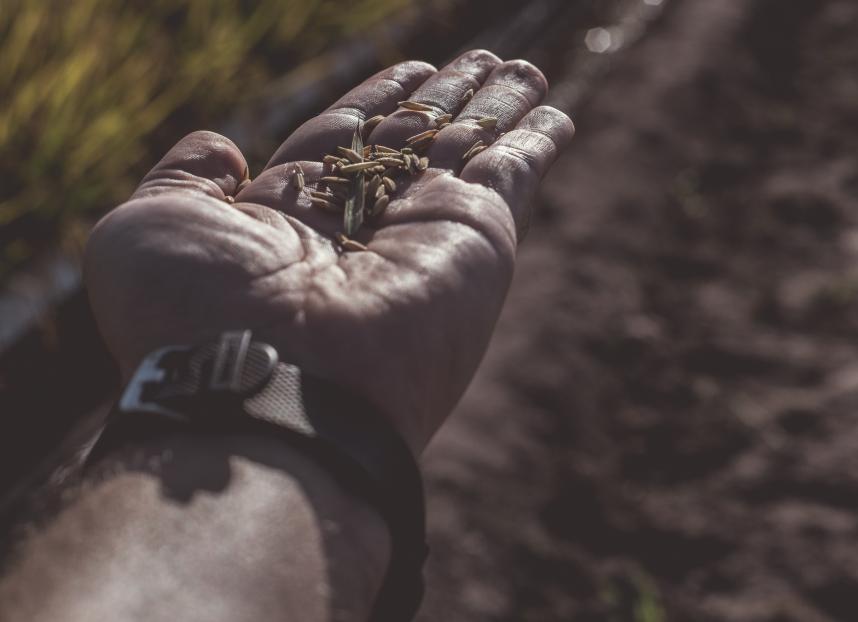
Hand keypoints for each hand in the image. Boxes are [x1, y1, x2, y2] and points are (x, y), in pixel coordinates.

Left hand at [84, 50, 573, 451]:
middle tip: (486, 62)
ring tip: (524, 70)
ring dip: (498, 108)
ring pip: (471, 148)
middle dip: (449, 99)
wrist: (272, 390)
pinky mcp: (479, 236)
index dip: (381, 97)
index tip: (413, 68)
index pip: (347, 137)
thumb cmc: (197, 317)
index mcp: (294, 218)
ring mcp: (427, 231)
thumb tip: (224, 148)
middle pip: (417, 140)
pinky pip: (515, 175)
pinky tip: (553, 116)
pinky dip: (536, 144)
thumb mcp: (151, 230)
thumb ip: (183, 178)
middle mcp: (366, 225)